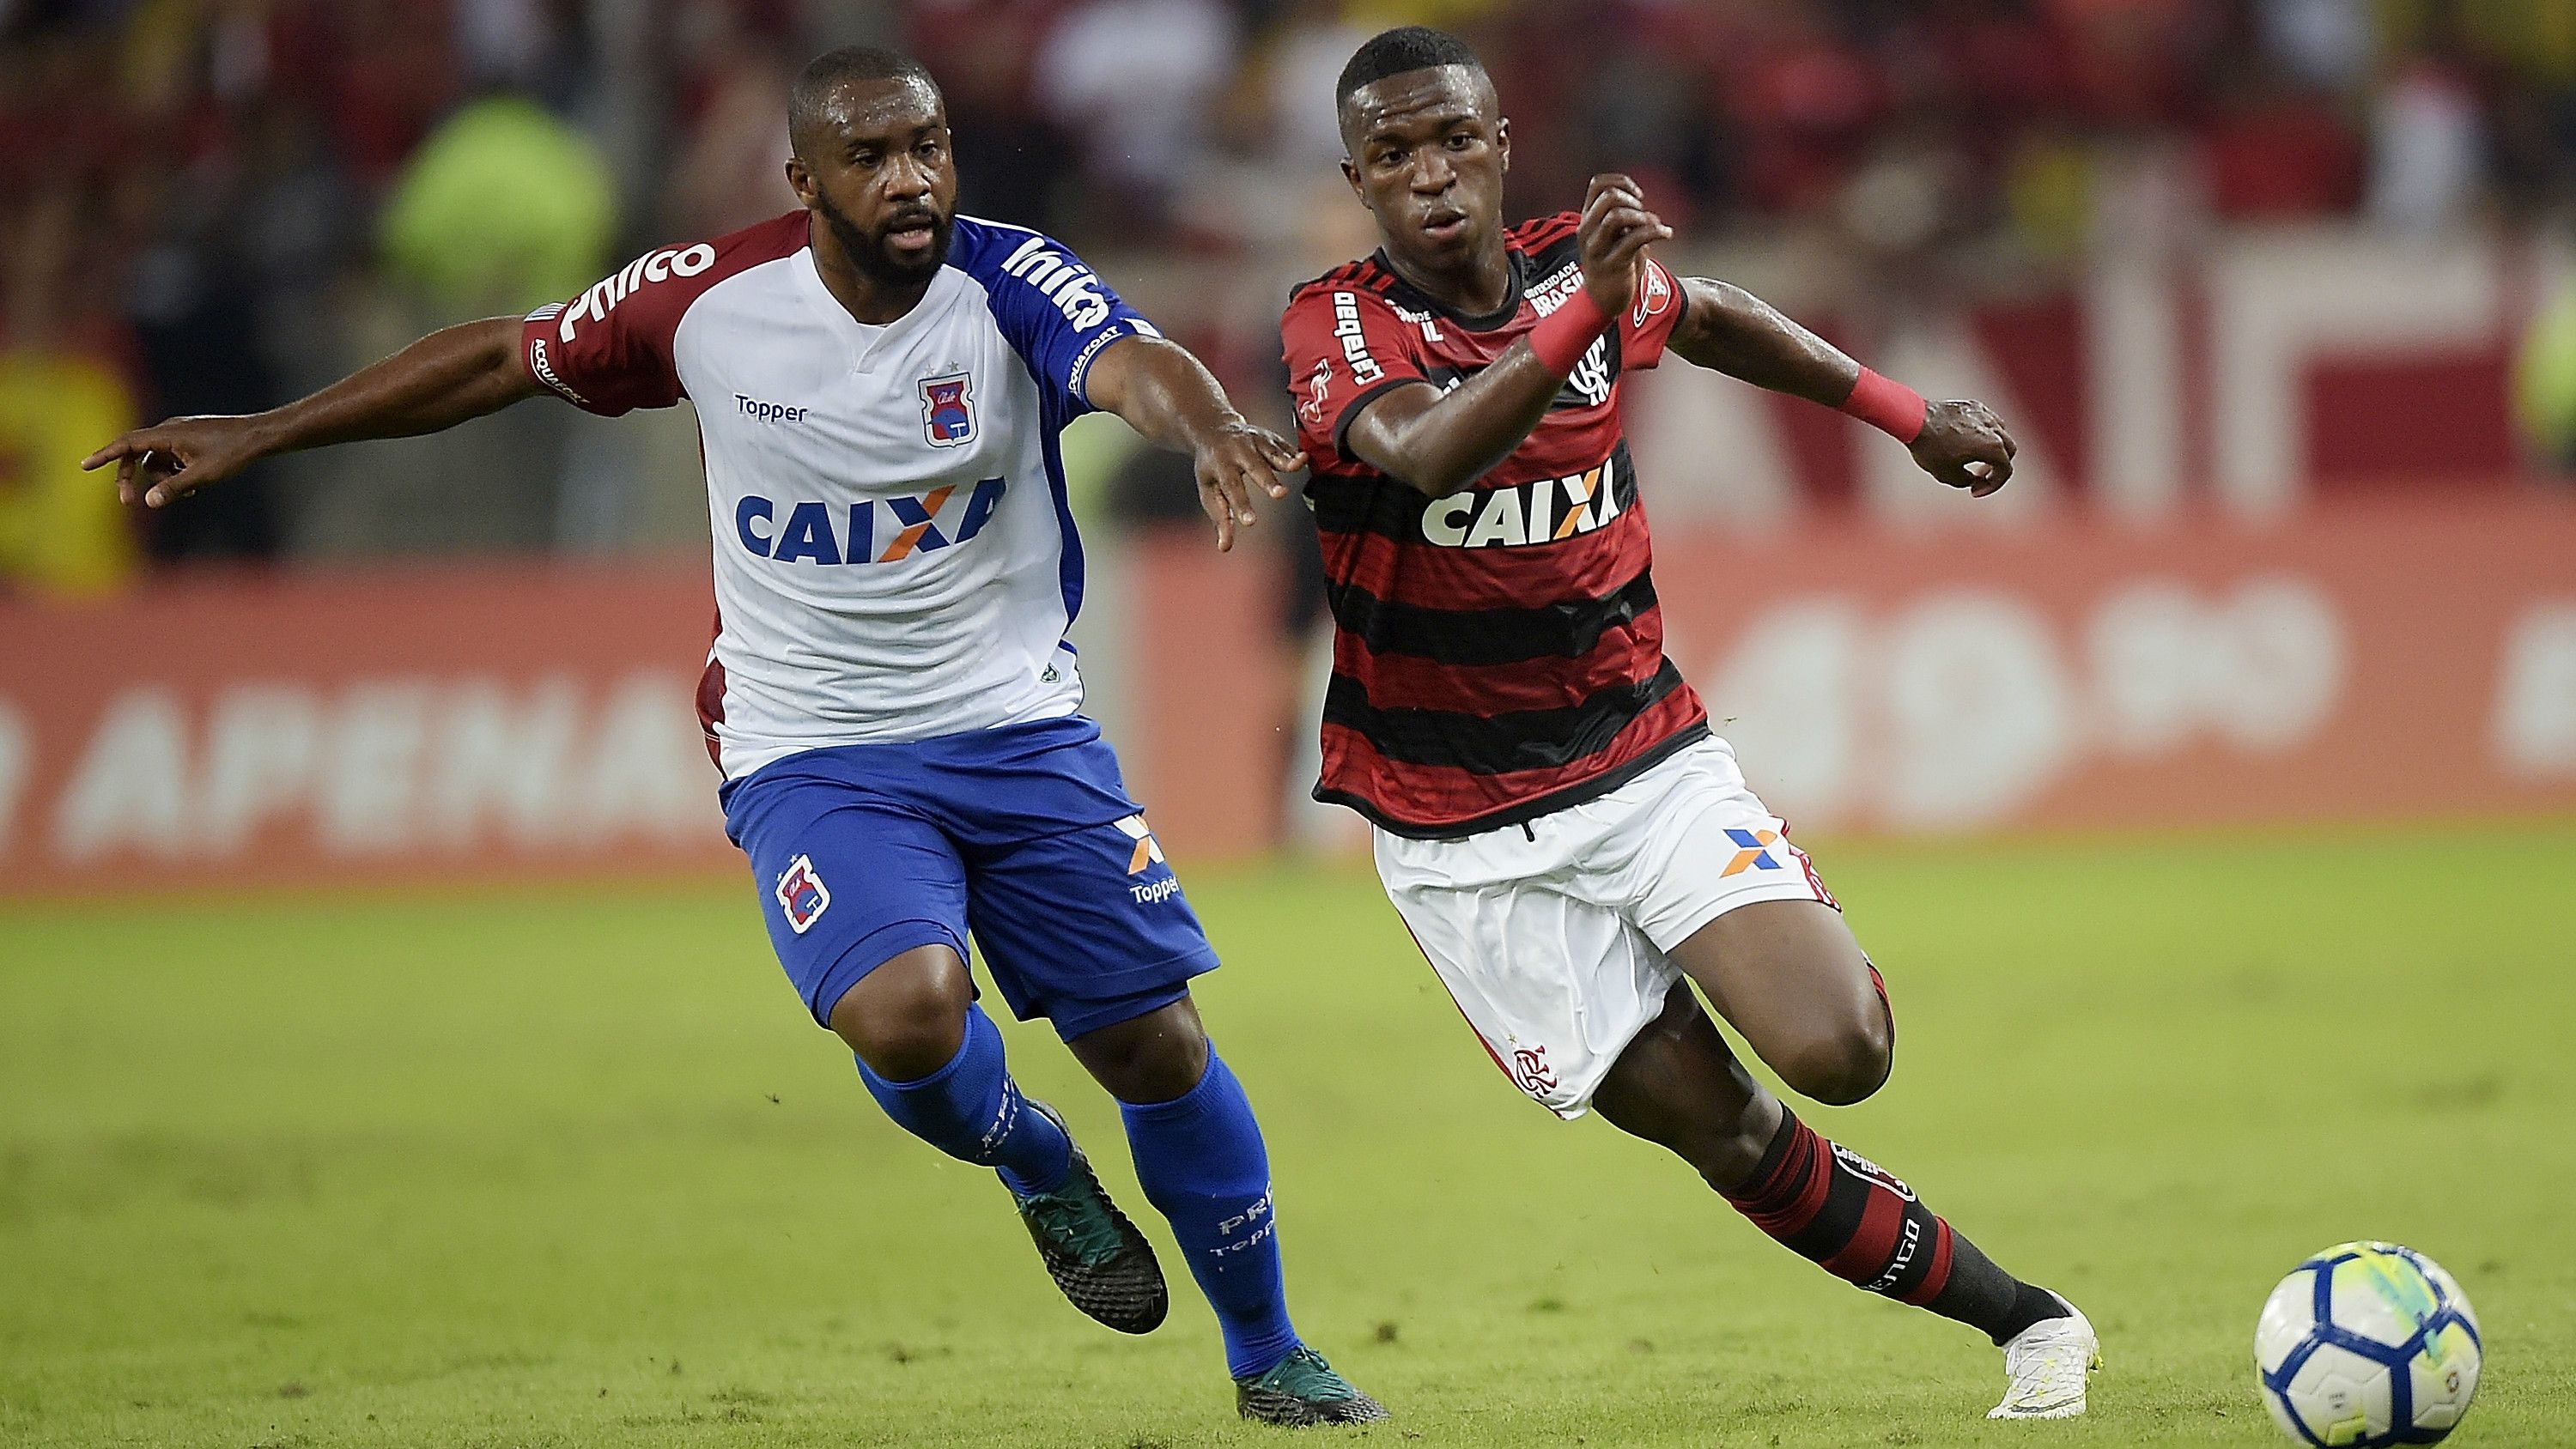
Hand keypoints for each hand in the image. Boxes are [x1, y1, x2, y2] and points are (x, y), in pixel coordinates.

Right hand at [83, 414, 274, 507]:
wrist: (259, 436)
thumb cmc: (233, 453)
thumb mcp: (202, 475)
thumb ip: (173, 487)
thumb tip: (148, 502)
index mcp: (166, 434)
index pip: (126, 444)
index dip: (104, 455)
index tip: (84, 465)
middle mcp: (168, 430)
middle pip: (136, 455)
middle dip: (131, 478)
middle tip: (129, 502)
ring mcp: (179, 435)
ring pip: (156, 460)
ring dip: (162, 479)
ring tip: (188, 491)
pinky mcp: (189, 441)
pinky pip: (170, 459)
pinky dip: (174, 474)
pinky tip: (194, 486)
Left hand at [1193, 419, 1306, 551]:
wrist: (1213, 429)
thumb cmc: (1213, 469)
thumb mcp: (1209, 491)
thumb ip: (1220, 519)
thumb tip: (1225, 548)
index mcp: (1221, 467)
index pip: (1232, 488)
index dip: (1241, 505)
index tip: (1251, 522)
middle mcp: (1237, 452)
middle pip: (1254, 467)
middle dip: (1267, 480)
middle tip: (1280, 494)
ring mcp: (1254, 441)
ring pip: (1271, 451)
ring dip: (1285, 459)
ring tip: (1299, 465)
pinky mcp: (1269, 436)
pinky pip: (1283, 445)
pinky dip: (1293, 452)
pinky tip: (1304, 459)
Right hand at [1578, 173, 1672, 317]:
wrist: (1603, 299)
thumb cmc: (1613, 263)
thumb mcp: (1614, 236)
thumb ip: (1626, 219)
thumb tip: (1649, 212)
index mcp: (1587, 219)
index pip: (1598, 184)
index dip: (1622, 182)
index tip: (1638, 195)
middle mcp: (1587, 231)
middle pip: (1609, 197)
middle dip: (1633, 200)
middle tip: (1643, 214)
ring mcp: (1597, 248)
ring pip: (1616, 216)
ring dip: (1641, 216)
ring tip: (1653, 225)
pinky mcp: (1612, 263)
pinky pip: (1634, 239)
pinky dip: (1656, 231)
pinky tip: (1667, 233)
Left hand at [1911, 399, 2015, 496]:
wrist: (1913, 419)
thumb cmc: (1930, 447)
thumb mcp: (1948, 475)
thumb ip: (1967, 481)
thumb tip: (1973, 479)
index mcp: (1992, 446)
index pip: (2005, 470)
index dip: (1993, 485)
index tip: (1976, 491)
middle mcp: (1993, 428)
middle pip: (2009, 450)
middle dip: (1997, 467)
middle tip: (1980, 476)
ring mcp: (1984, 414)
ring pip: (2001, 433)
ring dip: (1994, 449)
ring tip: (1975, 458)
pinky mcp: (1973, 405)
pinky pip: (1988, 421)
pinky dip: (1985, 434)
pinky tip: (1968, 441)